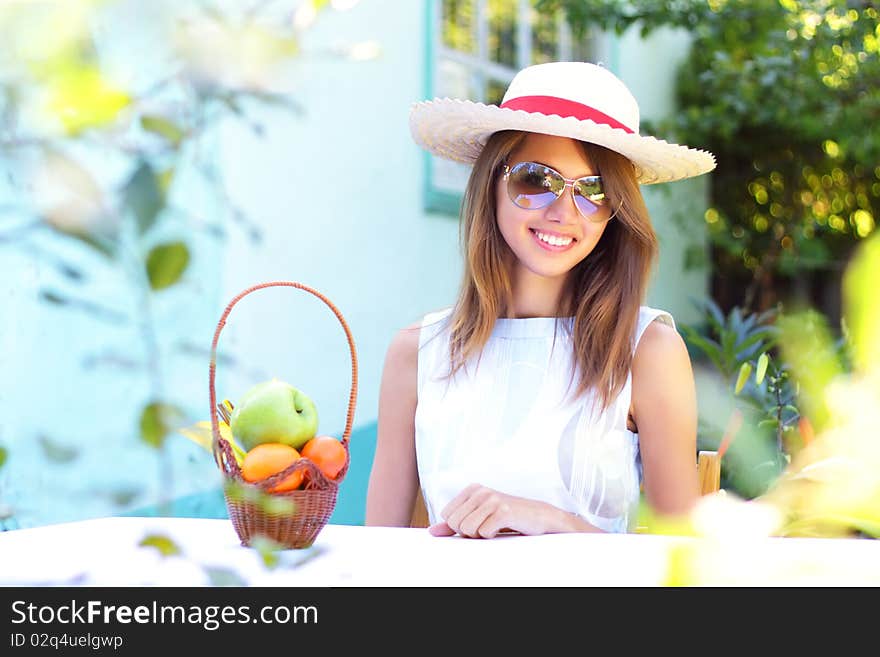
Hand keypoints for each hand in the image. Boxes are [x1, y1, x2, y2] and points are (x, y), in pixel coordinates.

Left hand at [428, 484, 552, 538]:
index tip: (477, 522)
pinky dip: (492, 536)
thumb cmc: (506, 517)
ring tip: (494, 527)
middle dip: (469, 532)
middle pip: (455, 523)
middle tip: (487, 526)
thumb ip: (453, 524)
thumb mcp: (478, 517)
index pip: (447, 516)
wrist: (538, 516)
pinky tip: (503, 527)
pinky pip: (484, 532)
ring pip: (467, 529)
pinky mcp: (504, 511)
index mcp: (472, 489)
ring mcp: (493, 499)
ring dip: (480, 535)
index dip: (460, 526)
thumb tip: (431, 532)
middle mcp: (481, 491)